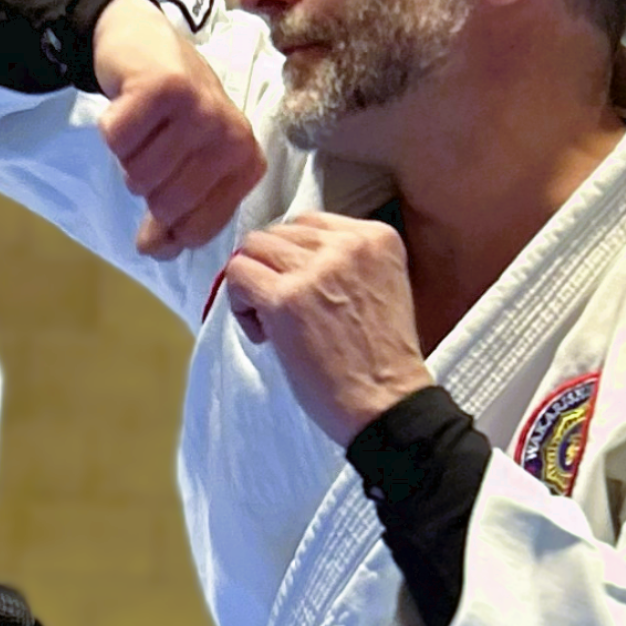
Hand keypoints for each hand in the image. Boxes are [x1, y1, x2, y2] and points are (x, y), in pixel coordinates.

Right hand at [92, 0, 263, 255]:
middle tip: (153, 146)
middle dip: (144, 184)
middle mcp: (232, 138)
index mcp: (246, 164)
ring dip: (128, 154)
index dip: (166, 224)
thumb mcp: (183, 166)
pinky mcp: (165, 87)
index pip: (196, 231)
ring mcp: (201, 110)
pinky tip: (129, 104)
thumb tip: (152, 251)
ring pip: (138, 174)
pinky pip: (117, 141)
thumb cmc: (169, 113)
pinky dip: (112, 127)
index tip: (164, 188)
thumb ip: (173, 217)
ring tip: (146, 124)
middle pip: (164, 206)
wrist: (145, 40)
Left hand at [220, 212, 430, 446]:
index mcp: (376, 237)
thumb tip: (282, 254)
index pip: (310, 222)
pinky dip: (240, 304)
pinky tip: (263, 334)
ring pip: (253, 248)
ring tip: (273, 325)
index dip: (294, 257)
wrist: (387, 403)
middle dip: (273, 270)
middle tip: (286, 314)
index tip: (303, 293)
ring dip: (254, 285)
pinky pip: (238, 276)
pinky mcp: (286, 299)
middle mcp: (348, 244)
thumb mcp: (379, 287)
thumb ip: (342, 262)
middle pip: (279, 232)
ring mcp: (316, 269)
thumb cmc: (380, 360)